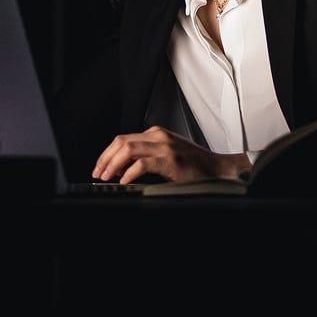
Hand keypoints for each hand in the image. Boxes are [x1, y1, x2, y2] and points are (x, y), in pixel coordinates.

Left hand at [91, 126, 245, 184]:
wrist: (218, 169)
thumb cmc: (195, 165)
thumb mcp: (168, 153)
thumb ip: (148, 154)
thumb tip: (123, 167)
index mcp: (156, 133)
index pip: (123, 138)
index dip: (107, 153)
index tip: (100, 166)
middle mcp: (159, 136)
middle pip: (121, 142)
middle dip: (105, 158)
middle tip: (98, 173)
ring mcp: (164, 147)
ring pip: (128, 149)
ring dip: (113, 165)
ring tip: (107, 177)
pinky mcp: (170, 160)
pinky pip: (142, 164)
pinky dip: (129, 173)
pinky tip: (125, 182)